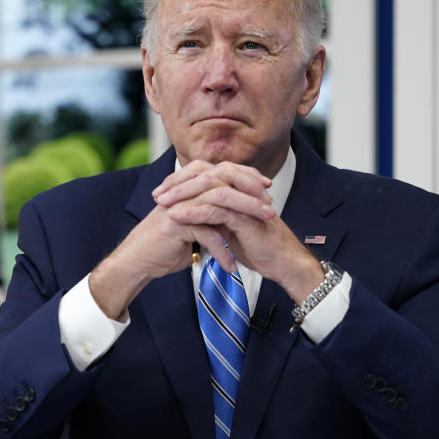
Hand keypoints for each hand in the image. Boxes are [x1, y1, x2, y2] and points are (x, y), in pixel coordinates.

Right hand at [88, 163, 274, 318]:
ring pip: (219, 203)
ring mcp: (179, 204)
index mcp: (188, 186)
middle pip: (224, 181)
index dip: (246, 176)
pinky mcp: (176, 223)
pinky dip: (222, 251)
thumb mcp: (195, 224)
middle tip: (270, 207)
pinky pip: (207, 233)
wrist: (139, 260)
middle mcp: (184, 190)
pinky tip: (231, 266)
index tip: (267, 188)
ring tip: (263, 227)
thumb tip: (238, 210)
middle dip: (251, 193)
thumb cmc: (167, 244)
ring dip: (245, 215)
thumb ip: (212, 214)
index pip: (222, 171)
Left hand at [154, 160, 323, 302]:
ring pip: (209, 188)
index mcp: (237, 189)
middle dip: (177, 184)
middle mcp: (241, 190)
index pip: (204, 174)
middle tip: (156, 194)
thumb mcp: (230, 227)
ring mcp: (244, 201)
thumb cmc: (259, 246)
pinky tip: (177, 216)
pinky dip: (194, 211)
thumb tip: (191, 211)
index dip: (181, 181)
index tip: (161, 191)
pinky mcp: (246, 217)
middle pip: (204, 175)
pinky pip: (216, 209)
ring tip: (162, 204)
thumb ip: (215, 216)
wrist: (282, 263)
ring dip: (182, 195)